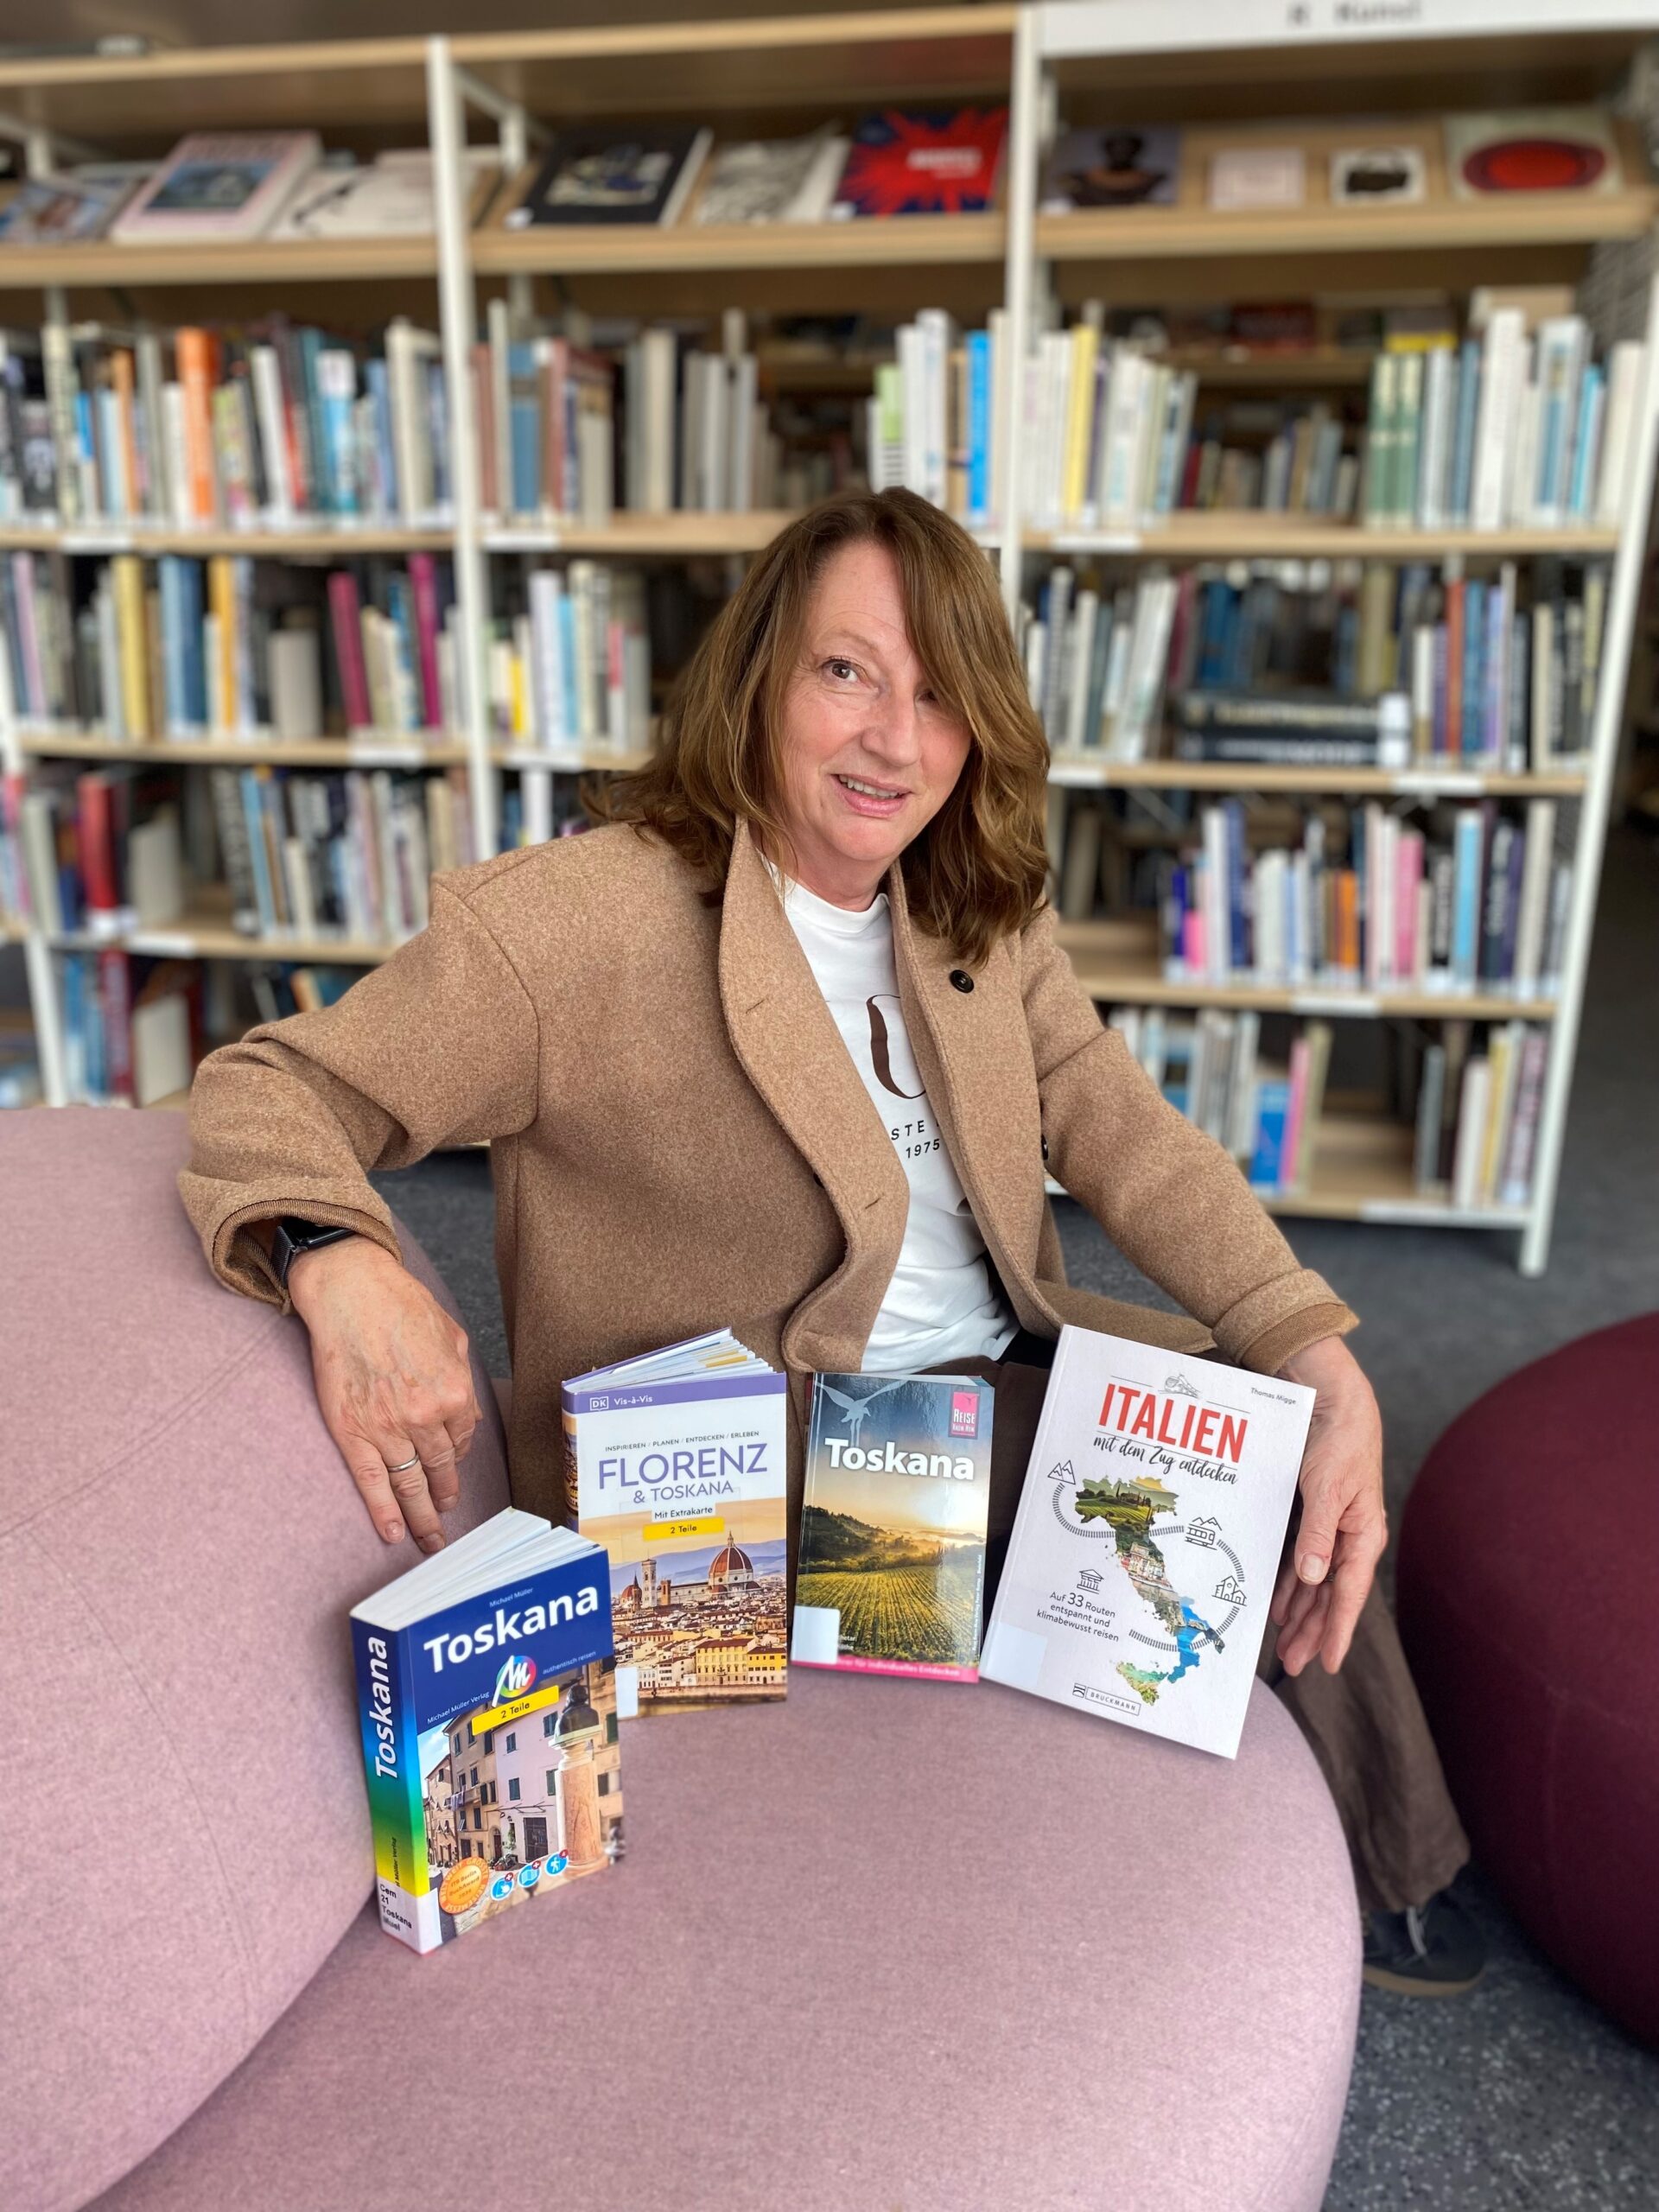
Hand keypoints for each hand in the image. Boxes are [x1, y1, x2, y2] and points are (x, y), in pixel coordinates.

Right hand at [287, 1236, 481, 1551]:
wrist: (351, 1292)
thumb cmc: (400, 1305)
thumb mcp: (451, 1336)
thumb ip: (460, 1376)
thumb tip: (463, 1409)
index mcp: (453, 1391)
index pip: (462, 1437)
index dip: (458, 1454)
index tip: (452, 1465)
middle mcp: (425, 1415)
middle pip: (441, 1468)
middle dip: (445, 1497)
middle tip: (447, 1520)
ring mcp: (388, 1427)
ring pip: (411, 1482)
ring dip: (421, 1515)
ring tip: (428, 1538)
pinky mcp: (353, 1431)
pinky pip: (373, 1481)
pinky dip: (384, 1511)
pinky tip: (393, 1533)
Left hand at [1268, 1333, 1385, 1676]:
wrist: (1335, 1404)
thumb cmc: (1339, 1444)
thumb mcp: (1328, 1489)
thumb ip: (1319, 1535)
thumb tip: (1314, 1578)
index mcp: (1364, 1536)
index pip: (1348, 1595)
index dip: (1336, 1631)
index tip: (1325, 1664)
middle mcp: (1351, 1539)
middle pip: (1330, 1596)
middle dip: (1312, 1632)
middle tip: (1293, 1664)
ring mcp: (1333, 1530)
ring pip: (1315, 1583)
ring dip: (1300, 1613)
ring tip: (1284, 1644)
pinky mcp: (1315, 1518)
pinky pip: (1302, 1561)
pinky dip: (1291, 1583)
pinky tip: (1278, 1603)